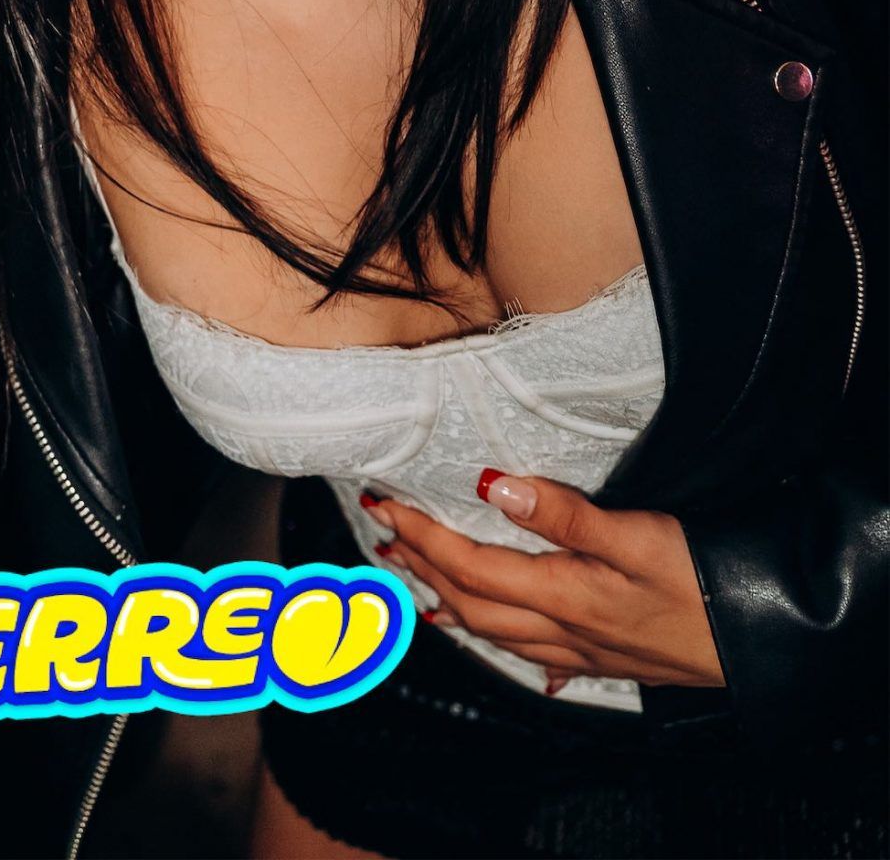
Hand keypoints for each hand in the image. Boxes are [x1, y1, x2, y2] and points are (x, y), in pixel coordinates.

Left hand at [363, 476, 722, 690]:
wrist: (759, 644)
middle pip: (470, 602)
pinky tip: (483, 627)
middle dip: (420, 566)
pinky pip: (525, 648)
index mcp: (564, 596)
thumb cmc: (704, 582)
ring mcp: (580, 650)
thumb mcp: (640, 535)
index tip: (386, 507)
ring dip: (445, 598)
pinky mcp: (600, 657)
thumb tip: (494, 484)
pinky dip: (490, 631)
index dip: (422, 537)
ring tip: (412, 574)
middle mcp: (561, 630)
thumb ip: (566, 513)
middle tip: (383, 532)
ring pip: (492, 630)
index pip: (471, 567)